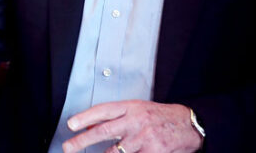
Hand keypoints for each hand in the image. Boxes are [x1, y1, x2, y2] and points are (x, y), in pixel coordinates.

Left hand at [62, 101, 201, 152]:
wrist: (187, 125)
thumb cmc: (158, 117)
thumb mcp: (136, 110)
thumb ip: (115, 118)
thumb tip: (90, 126)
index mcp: (131, 107)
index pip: (103, 110)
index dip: (85, 117)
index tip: (71, 124)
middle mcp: (136, 121)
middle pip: (104, 131)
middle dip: (83, 141)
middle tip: (68, 147)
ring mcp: (144, 138)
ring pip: (115, 152)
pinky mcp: (153, 152)